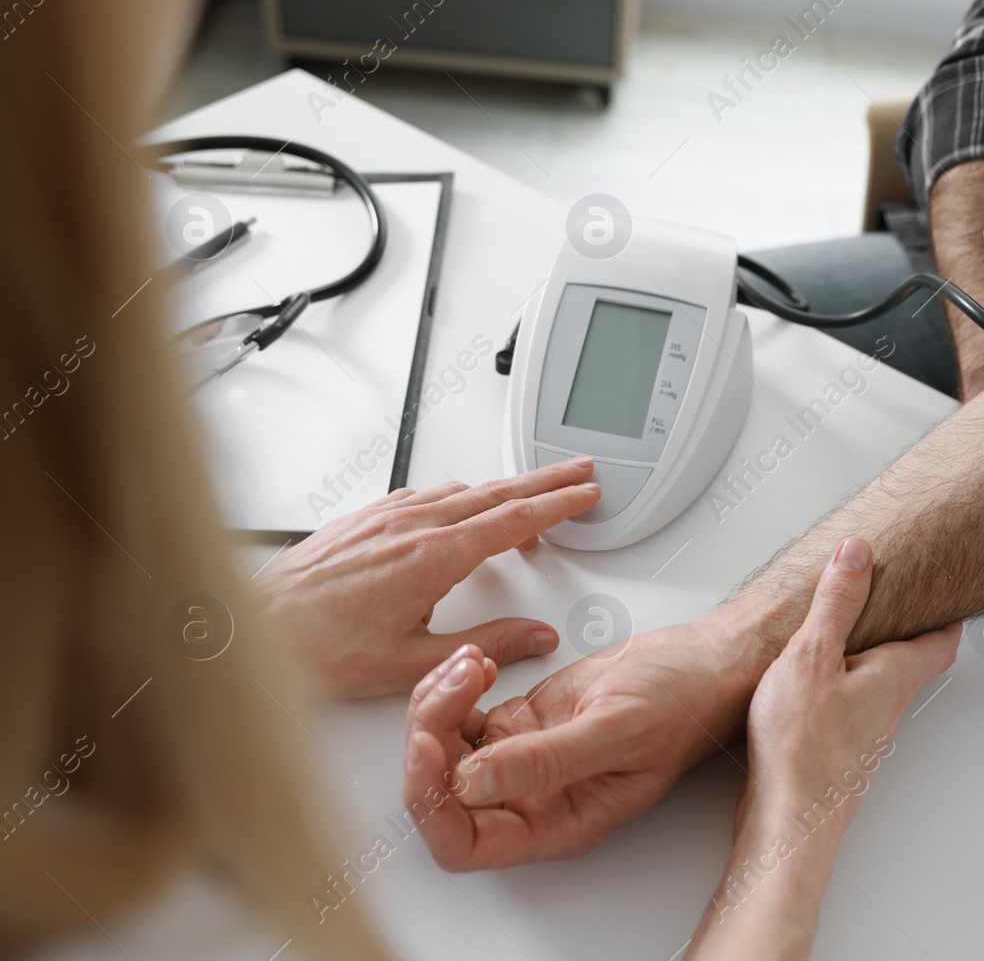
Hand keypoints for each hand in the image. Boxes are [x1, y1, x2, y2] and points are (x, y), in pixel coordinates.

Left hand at [259, 458, 599, 697]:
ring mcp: (385, 515)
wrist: (246, 628)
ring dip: (504, 489)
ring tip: (531, 497)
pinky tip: (460, 510)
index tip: (586, 493)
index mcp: (433, 556)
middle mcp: (411, 524)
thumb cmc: (314, 648)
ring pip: (462, 490)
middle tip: (579, 470)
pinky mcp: (364, 518)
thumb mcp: (411, 664)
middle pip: (497, 491)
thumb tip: (535, 636)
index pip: (514, 518)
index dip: (558, 504)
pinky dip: (460, 497)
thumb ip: (483, 646)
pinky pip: (427, 495)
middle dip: (545, 480)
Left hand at [402, 609, 765, 868]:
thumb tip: (471, 783)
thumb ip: (546, 762)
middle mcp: (533, 798)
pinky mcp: (522, 721)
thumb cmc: (683, 703)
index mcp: (555, 822)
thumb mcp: (617, 730)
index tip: (427, 746)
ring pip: (445, 749)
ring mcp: (524, 758)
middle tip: (450, 685)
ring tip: (470, 662)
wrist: (704, 663)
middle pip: (443, 793)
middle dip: (429, 736)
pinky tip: (477, 661)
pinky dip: (456, 686)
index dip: (433, 804)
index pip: (464, 843)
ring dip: (439, 704)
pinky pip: (462, 715)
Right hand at [686, 538, 958, 959]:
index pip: (940, 641)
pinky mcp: (835, 756)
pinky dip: (838, 689)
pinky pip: (847, 711)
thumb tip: (859, 554)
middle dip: (904, 632)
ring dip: (868, 661)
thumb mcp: (813, 656)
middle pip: (910, 665)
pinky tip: (811, 687)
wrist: (788, 821)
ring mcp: (862, 736)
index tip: (950, 590)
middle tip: (898, 605)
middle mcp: (886, 708)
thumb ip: (836, 604)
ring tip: (849, 636)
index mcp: (892, 677)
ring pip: (876, 689)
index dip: (948, 613)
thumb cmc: (803, 747)